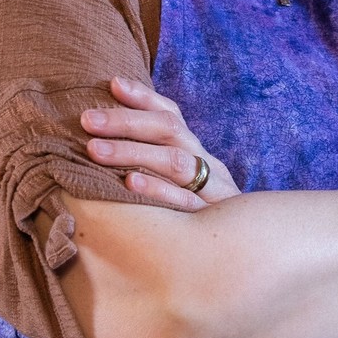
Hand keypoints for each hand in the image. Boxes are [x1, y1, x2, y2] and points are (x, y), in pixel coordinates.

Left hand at [82, 77, 240, 211]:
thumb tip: (103, 140)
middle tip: (87, 120)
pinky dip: (158, 189)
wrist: (250, 254)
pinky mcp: (210, 219)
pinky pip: (184, 201)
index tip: (112, 83)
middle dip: (126, 122)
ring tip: (95, 150)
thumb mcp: (183, 182)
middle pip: (169, 130)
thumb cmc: (200, 214)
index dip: (143, 97)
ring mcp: (211, 189)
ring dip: (133, 152)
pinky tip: (129, 184)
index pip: (171, 114)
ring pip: (175, 162)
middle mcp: (206, 162)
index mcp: (196, 150)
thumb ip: (154, 159)